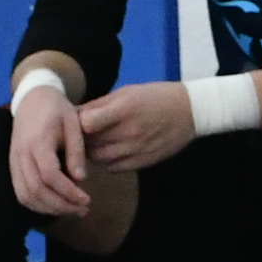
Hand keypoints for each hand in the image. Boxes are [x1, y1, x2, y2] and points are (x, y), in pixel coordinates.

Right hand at [9, 82, 93, 216]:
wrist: (32, 98)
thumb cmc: (56, 109)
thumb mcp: (73, 123)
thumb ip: (76, 151)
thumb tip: (81, 179)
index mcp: (38, 142)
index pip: (50, 175)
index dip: (68, 192)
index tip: (87, 199)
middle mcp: (21, 154)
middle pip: (37, 190)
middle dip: (61, 206)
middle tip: (83, 210)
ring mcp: (14, 161)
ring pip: (26, 196)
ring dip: (49, 209)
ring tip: (72, 211)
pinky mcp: (13, 166)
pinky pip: (21, 192)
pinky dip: (37, 205)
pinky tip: (55, 206)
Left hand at [75, 80, 198, 173]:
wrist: (190, 112)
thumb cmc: (155, 96)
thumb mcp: (126, 92)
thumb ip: (99, 105)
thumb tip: (72, 114)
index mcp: (124, 109)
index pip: (85, 124)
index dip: (76, 124)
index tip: (74, 122)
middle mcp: (129, 132)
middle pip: (89, 144)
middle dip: (80, 140)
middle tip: (78, 135)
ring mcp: (136, 150)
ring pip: (98, 159)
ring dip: (91, 153)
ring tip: (93, 143)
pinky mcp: (142, 163)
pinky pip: (112, 168)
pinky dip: (105, 162)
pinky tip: (108, 151)